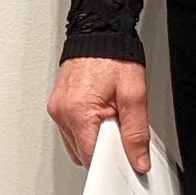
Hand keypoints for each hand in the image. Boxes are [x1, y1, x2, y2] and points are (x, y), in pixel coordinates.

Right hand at [48, 58, 150, 176]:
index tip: (127, 158)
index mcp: (77, 111)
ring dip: (94, 139)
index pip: (92, 157)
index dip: (112, 161)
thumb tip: (138, 160)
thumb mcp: (134, 95)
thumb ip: (136, 133)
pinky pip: (72, 131)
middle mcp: (61, 112)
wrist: (99, 33)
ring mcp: (57, 109)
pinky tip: (99, 114)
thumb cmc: (114, 57)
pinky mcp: (57, 105)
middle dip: (104, 149)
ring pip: (76, 145)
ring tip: (109, 116)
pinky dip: (87, 130)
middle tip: (120, 127)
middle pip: (83, 153)